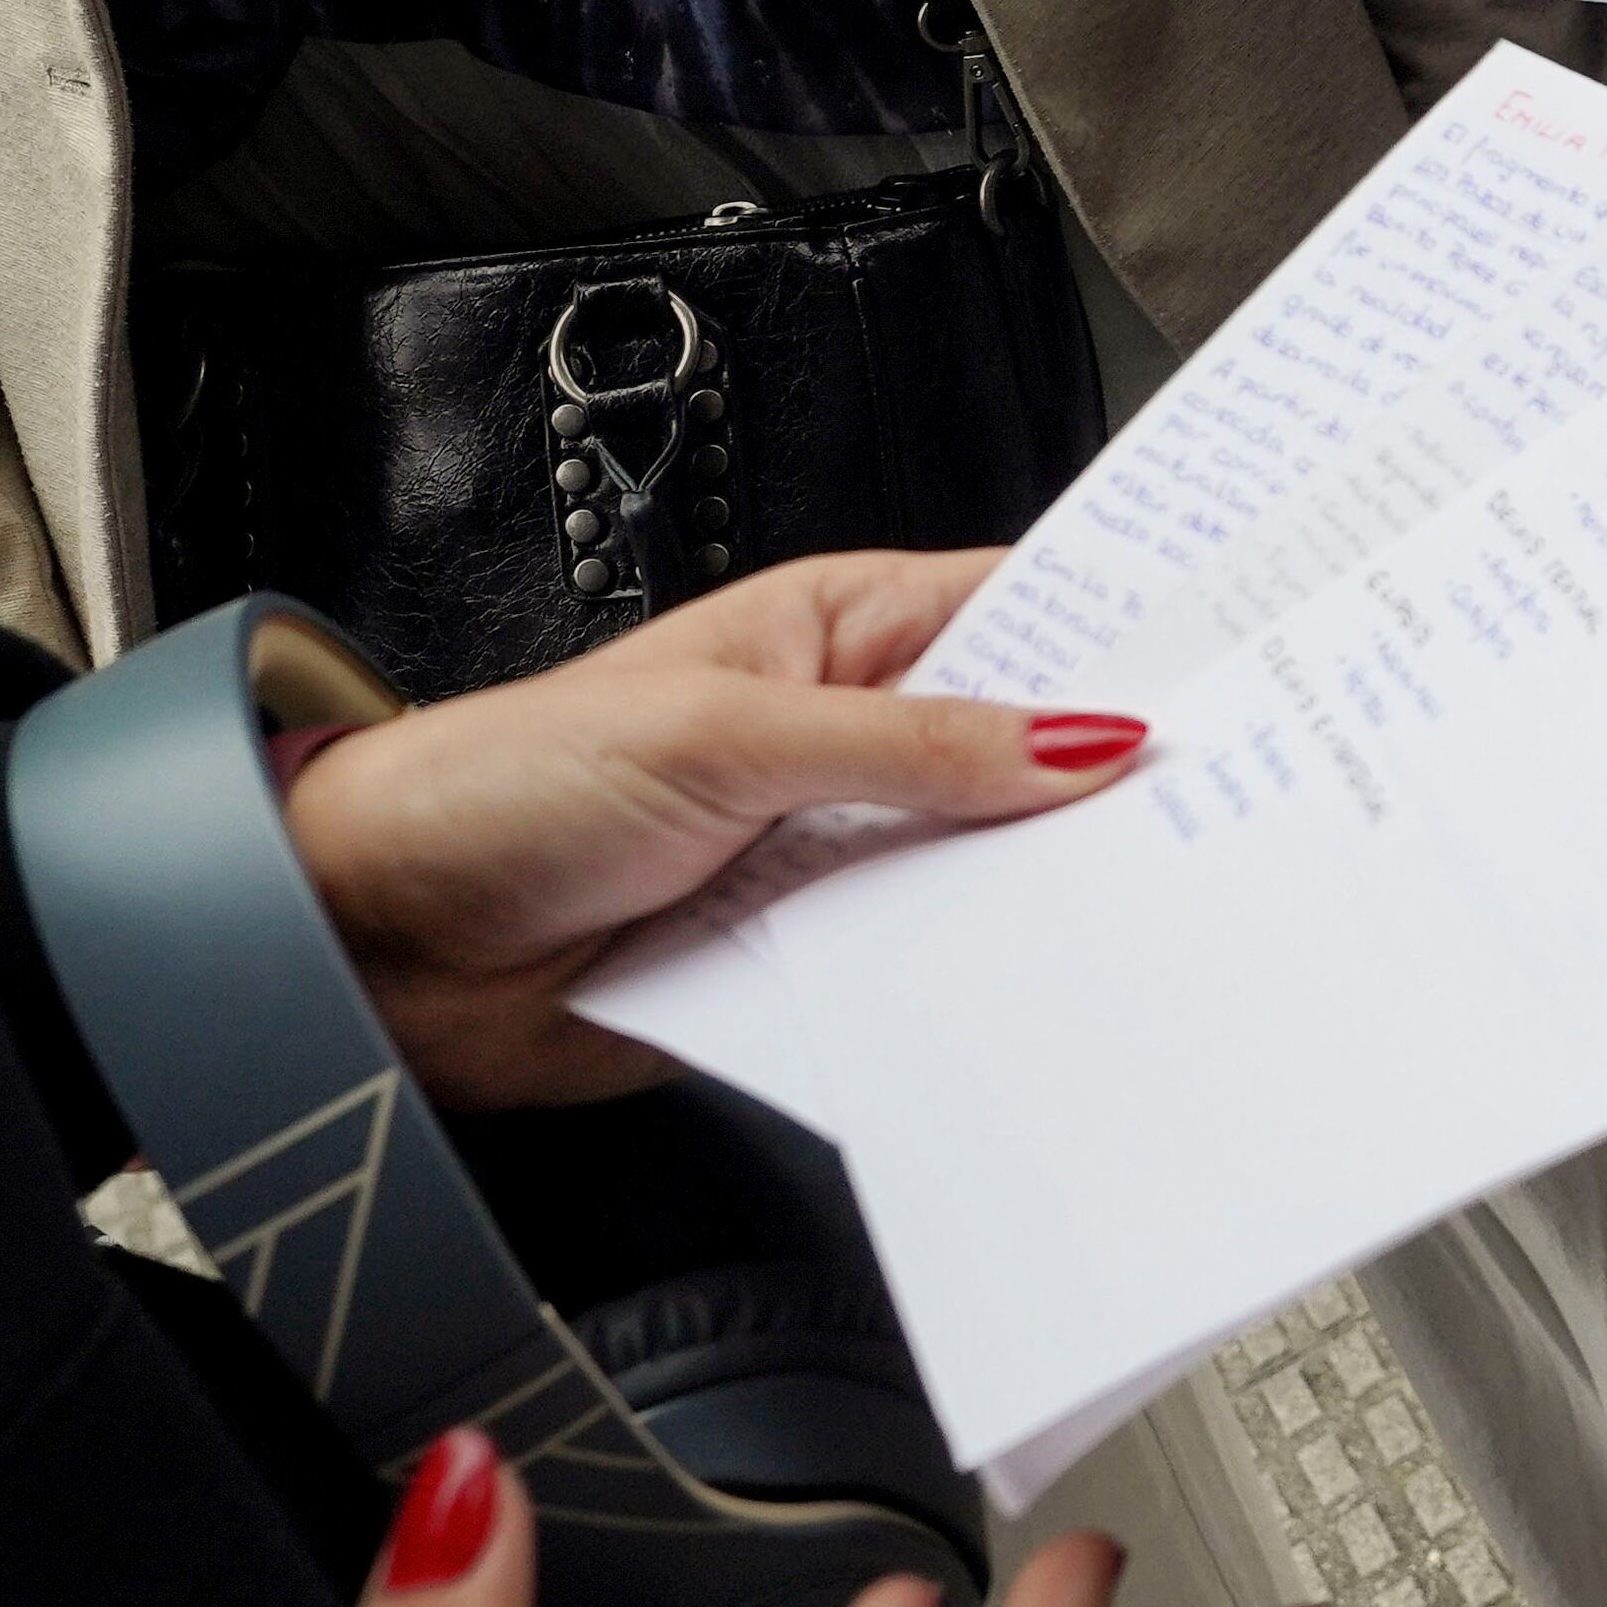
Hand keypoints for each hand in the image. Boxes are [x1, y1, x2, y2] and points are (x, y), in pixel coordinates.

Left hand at [282, 550, 1148, 1109]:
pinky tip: (1043, 995)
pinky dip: (978, 990)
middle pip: (1030, 756)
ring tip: (1160, 909)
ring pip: (991, 873)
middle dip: (1116, 783)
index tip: (1241, 663)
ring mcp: (837, 854)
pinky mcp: (814, 963)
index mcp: (839, 633)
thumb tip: (1081, 738)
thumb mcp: (728, 736)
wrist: (365, 949)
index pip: (1029, 610)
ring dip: (1050, 898)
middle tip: (1234, 803)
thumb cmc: (495, 787)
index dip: (1133, 631)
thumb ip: (916, 747)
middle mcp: (852, 741)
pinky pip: (929, 976)